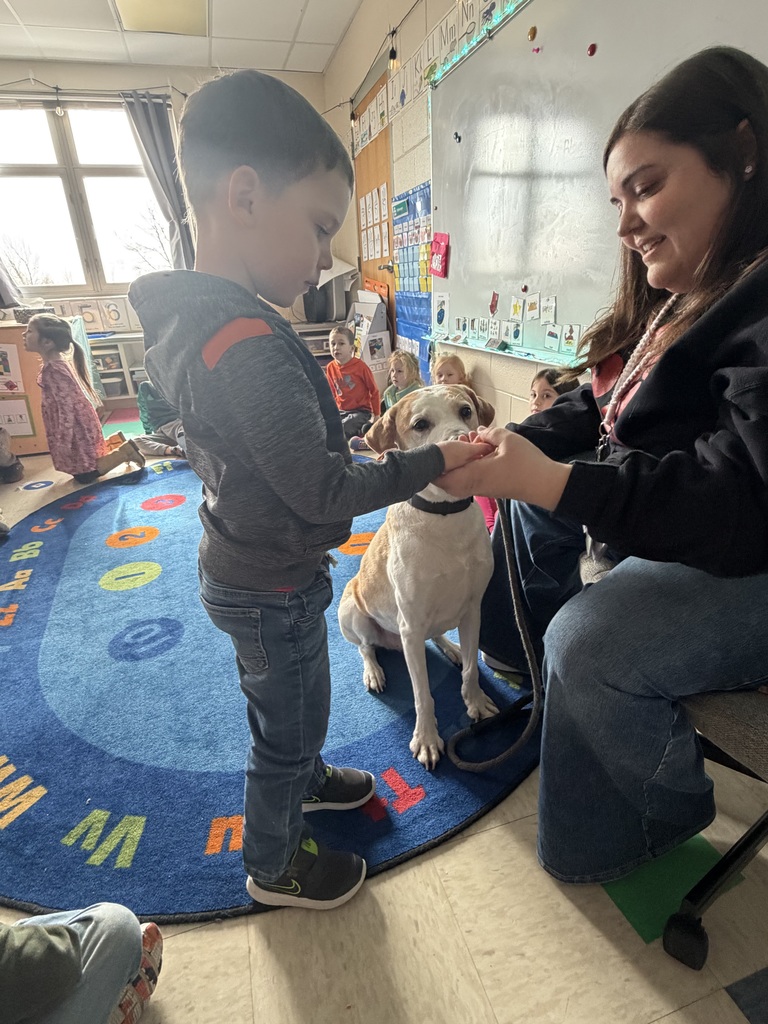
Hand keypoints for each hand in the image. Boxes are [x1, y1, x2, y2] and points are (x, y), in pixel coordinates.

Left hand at [436, 426, 572, 509]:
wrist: (545, 485)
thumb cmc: (528, 462)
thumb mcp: (509, 439)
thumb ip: (490, 433)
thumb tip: (478, 431)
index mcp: (475, 473)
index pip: (443, 477)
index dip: (436, 466)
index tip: (441, 448)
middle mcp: (475, 485)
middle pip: (447, 483)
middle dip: (445, 465)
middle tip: (453, 446)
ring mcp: (482, 489)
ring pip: (458, 483)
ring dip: (458, 466)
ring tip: (467, 446)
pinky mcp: (489, 489)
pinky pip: (469, 482)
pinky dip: (468, 469)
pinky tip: (478, 454)